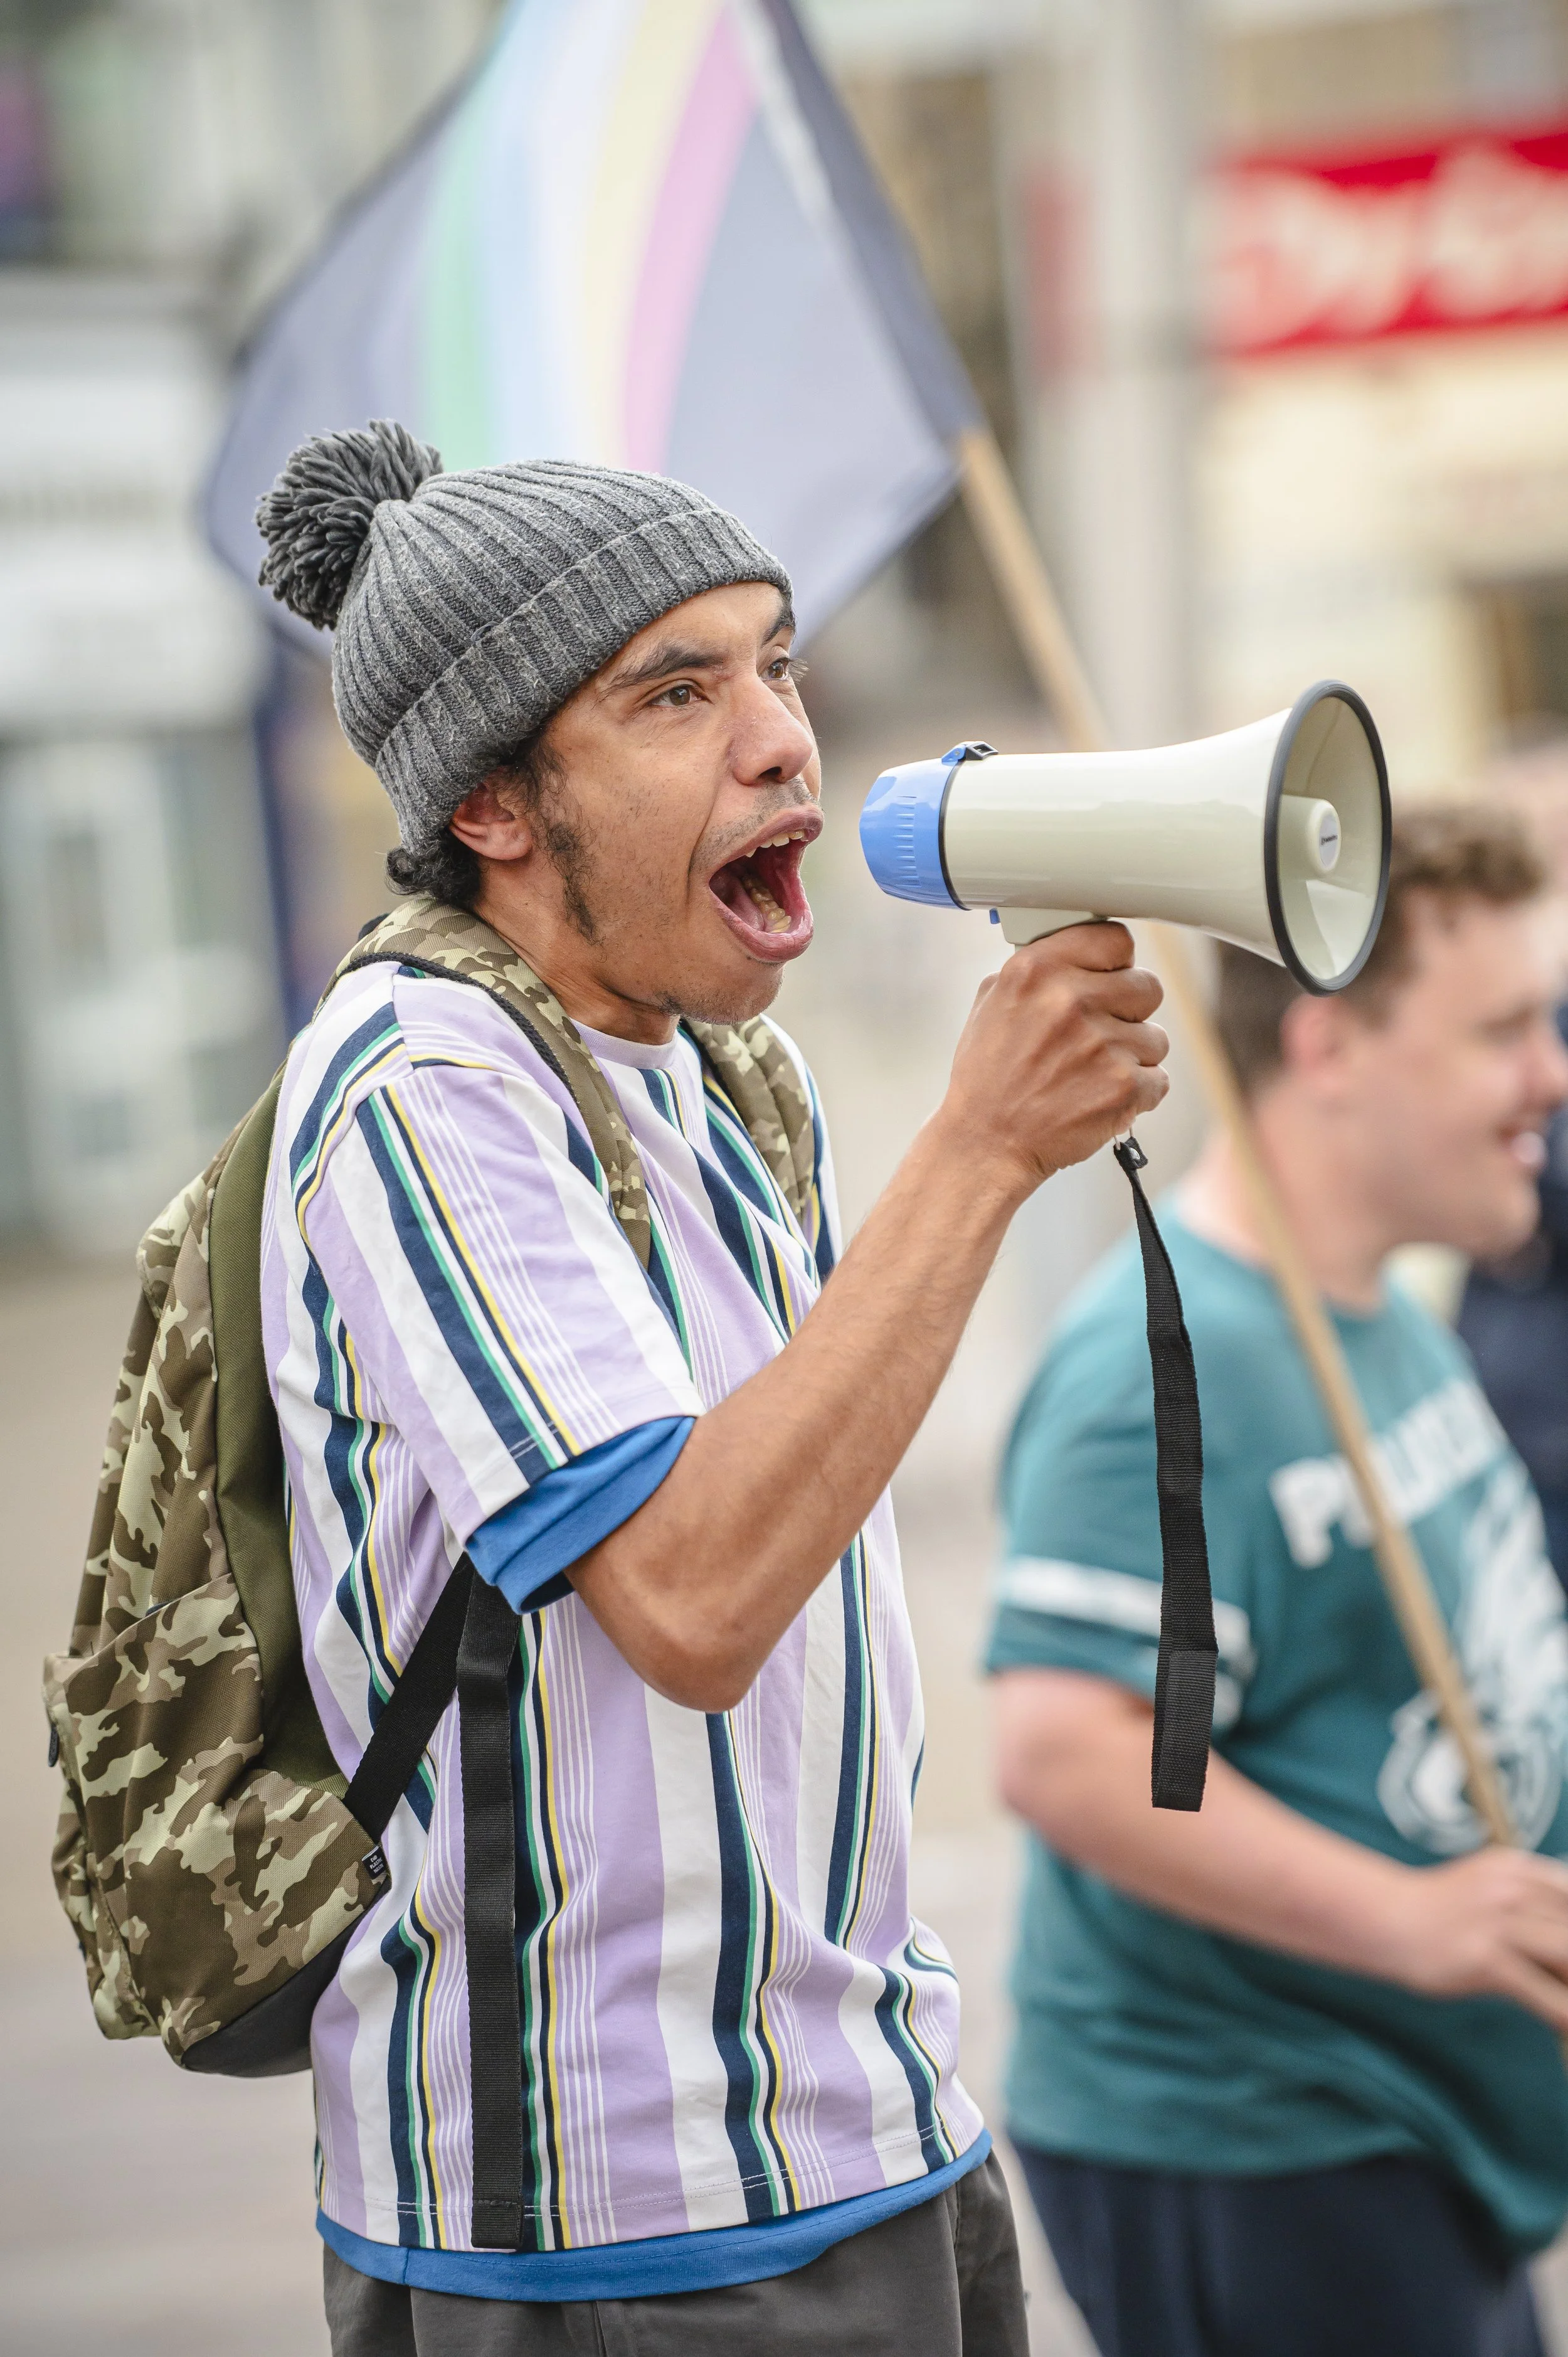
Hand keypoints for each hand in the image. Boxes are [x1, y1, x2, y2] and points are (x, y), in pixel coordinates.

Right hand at [938, 922, 1168, 1193]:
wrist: (986, 1144)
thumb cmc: (988, 1076)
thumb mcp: (993, 1003)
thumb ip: (1039, 969)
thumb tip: (1081, 952)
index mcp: (1036, 970)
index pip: (1115, 938)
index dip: (1115, 962)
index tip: (1108, 977)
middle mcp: (1069, 1000)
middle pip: (1147, 986)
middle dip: (1129, 1011)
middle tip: (1100, 1034)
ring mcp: (1100, 1044)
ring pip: (1155, 1037)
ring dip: (1131, 1057)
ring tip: (1091, 1075)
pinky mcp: (1123, 1086)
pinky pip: (1158, 1079)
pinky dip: (1136, 1093)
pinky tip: (1099, 1098)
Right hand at [1377, 1846, 1567, 2031]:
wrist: (1387, 1919)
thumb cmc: (1440, 1910)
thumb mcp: (1488, 1885)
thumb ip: (1529, 1901)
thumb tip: (1563, 1943)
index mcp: (1516, 1868)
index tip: (1567, 1956)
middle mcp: (1511, 1889)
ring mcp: (1497, 1924)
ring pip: (1566, 1956)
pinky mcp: (1485, 1960)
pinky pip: (1541, 1993)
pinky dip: (1562, 2013)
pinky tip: (1565, 2027)